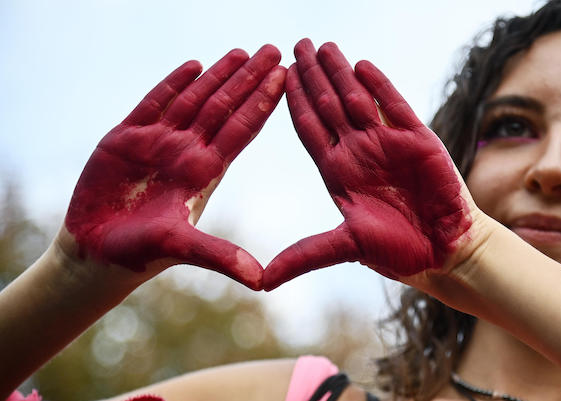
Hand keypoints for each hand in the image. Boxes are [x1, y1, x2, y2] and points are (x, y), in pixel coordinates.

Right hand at [60, 45, 285, 289]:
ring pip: (194, 99)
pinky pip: (153, 103)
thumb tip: (261, 280)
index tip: (285, 77)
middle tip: (275, 50)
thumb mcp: (181, 248)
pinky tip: (193, 65)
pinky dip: (172, 84)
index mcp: (204, 172)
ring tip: (241, 52)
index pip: (241, 129)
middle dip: (249, 78)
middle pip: (224, 106)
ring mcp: (158, 142)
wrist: (95, 253)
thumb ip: (219, 257)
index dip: (262, 102)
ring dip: (217, 76)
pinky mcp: (126, 138)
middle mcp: (187, 152)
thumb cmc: (140, 253)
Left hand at [262, 39, 474, 289]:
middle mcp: (359, 151)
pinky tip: (362, 65)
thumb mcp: (345, 247)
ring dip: (340, 72)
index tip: (276, 75)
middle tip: (295, 45)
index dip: (293, 101)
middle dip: (312, 75)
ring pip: (357, 98)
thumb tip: (260, 282)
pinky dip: (379, 85)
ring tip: (322, 45)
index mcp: (338, 171)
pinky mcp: (417, 139)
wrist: (444, 250)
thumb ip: (305, 255)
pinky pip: (395, 105)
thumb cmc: (398, 250)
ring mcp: (387, 142)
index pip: (309, 128)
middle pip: (328, 104)